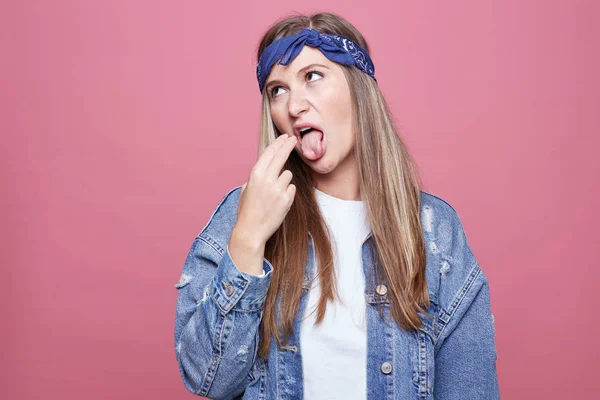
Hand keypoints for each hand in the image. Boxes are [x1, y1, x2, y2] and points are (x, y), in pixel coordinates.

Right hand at [234, 133, 297, 247]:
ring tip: (273, 194)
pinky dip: (287, 192)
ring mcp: (278, 189)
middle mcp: (267, 179)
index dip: (278, 143)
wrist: (251, 230)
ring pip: (288, 175)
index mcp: (255, 174)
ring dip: (283, 180)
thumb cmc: (247, 210)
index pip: (269, 153)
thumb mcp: (246, 189)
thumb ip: (257, 176)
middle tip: (294, 139)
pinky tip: (277, 202)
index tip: (285, 137)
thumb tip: (266, 166)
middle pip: (281, 156)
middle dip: (288, 145)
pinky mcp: (287, 199)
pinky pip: (291, 188)